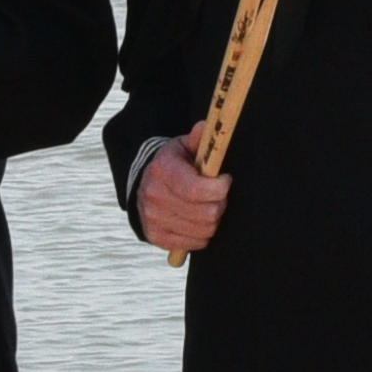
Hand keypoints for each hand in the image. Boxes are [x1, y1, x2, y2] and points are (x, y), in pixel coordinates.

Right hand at [132, 137, 232, 255]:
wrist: (146, 183)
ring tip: (208, 206)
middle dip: (220, 204)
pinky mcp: (156, 237)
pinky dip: (202, 235)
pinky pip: (194, 244)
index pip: (196, 189)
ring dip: (213, 220)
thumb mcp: (184, 147)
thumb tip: (207, 126)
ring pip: (204, 230)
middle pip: (207, 214)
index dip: (219, 188)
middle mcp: (154, 196)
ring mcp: (153, 219)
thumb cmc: (174, 164)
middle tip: (218, 195)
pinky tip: (197, 220)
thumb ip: (199, 139)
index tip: (225, 180)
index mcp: (162, 170)